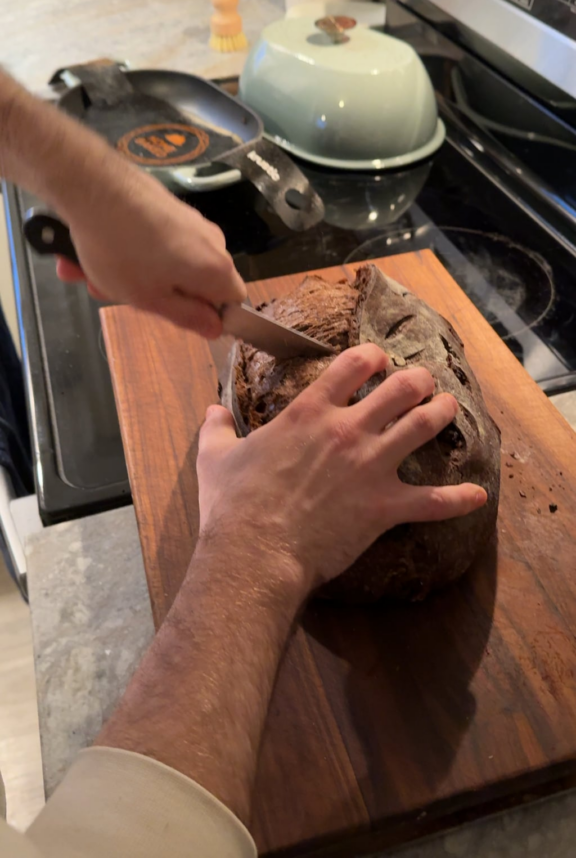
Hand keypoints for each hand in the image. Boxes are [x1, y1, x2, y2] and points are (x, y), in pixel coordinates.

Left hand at [0, 68, 244, 336]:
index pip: (234, 303)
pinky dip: (134, 251)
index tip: (177, 315)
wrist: (94, 186)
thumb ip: (188, 317)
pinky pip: (159, 240)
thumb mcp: (150, 299)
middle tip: (124, 296)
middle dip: (164, 294)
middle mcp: (213, 241)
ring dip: (140, 274)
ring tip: (98, 275)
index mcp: (217, 269)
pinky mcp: (170, 206)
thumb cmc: (123, 252)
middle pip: (201, 281)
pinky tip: (100, 250)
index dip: (210, 315)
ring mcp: (192, 220)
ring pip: (174, 261)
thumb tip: (217, 328)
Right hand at [197, 343, 486, 596]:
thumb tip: (210, 411)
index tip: (377, 359)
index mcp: (310, 413)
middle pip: (400, 388)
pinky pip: (434, 501)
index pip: (352, 365)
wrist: (254, 552)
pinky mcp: (386, 506)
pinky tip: (478, 494)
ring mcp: (372, 466)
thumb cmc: (234, 505)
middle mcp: (348, 430)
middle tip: (422, 381)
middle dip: (417, 379)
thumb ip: (215, 429)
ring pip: (424, 426)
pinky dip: (459, 498)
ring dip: (442, 413)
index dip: (371, 356)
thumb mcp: (215, 458)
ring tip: (450, 407)